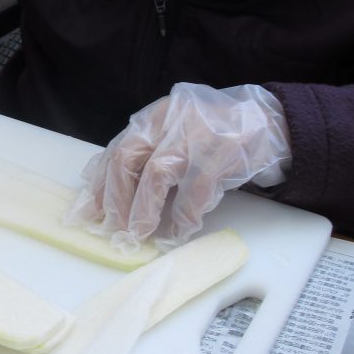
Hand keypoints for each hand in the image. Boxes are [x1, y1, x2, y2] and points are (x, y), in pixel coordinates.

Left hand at [67, 83, 291, 251]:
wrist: (267, 121)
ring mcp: (197, 133)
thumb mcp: (174, 134)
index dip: (99, 184)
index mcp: (154, 117)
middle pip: (128, 158)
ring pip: (158, 173)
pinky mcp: (224, 150)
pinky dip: (184, 215)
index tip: (86, 213)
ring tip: (138, 235)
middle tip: (112, 230)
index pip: (116, 150)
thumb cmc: (214, 134)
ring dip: (144, 209)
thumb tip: (104, 189)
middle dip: (115, 198)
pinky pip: (196, 189)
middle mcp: (170, 120)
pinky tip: (178, 232)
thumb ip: (145, 154)